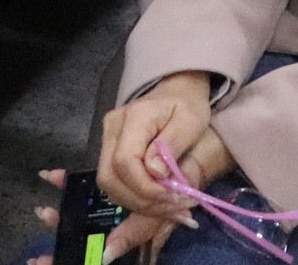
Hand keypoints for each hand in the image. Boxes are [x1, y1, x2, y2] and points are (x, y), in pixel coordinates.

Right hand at [99, 71, 223, 251]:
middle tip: (174, 208)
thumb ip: (172, 145)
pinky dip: (135, 198)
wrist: (175, 89)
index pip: (125, 161)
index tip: (174, 197)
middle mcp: (112, 127)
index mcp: (134, 117)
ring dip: (138, 203)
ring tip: (169, 207)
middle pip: (110, 177)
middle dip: (142, 200)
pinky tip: (158, 201)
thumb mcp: (191, 120)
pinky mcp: (109, 150)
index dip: (146, 187)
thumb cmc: (186, 103)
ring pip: (109, 184)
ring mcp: (106, 138)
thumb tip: (154, 173)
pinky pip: (115, 182)